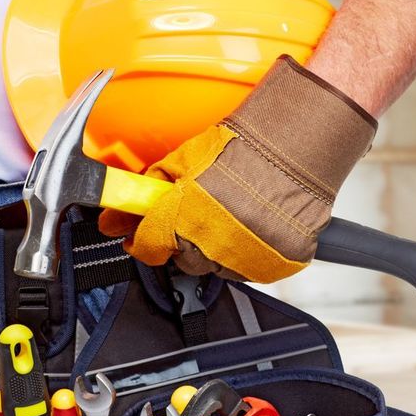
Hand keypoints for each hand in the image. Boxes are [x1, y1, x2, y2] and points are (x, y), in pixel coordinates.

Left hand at [99, 56, 375, 282]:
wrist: (298, 146)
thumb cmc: (245, 147)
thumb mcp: (185, 159)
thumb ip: (150, 190)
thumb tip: (118, 214)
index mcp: (185, 218)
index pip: (148, 245)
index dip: (144, 237)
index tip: (144, 233)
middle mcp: (214, 244)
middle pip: (185, 262)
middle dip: (184, 241)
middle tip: (198, 216)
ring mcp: (249, 257)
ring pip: (220, 269)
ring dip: (219, 249)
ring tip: (233, 216)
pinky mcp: (279, 264)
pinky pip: (254, 269)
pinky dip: (252, 254)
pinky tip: (256, 227)